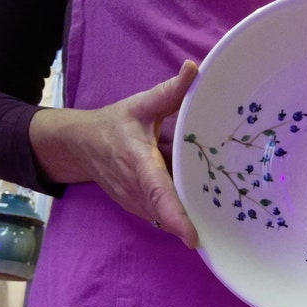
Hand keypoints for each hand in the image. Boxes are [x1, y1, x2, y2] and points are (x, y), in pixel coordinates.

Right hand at [29, 60, 199, 247]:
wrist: (79, 146)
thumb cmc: (115, 124)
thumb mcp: (142, 105)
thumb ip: (171, 91)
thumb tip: (195, 68)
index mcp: (139, 163)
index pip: (159, 193)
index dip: (175, 216)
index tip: (192, 237)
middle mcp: (137, 190)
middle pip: (170, 211)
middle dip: (196, 216)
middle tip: (227, 222)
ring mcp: (137, 204)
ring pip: (168, 215)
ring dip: (190, 213)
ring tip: (217, 208)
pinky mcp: (140, 210)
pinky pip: (165, 214)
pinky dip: (181, 211)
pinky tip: (201, 202)